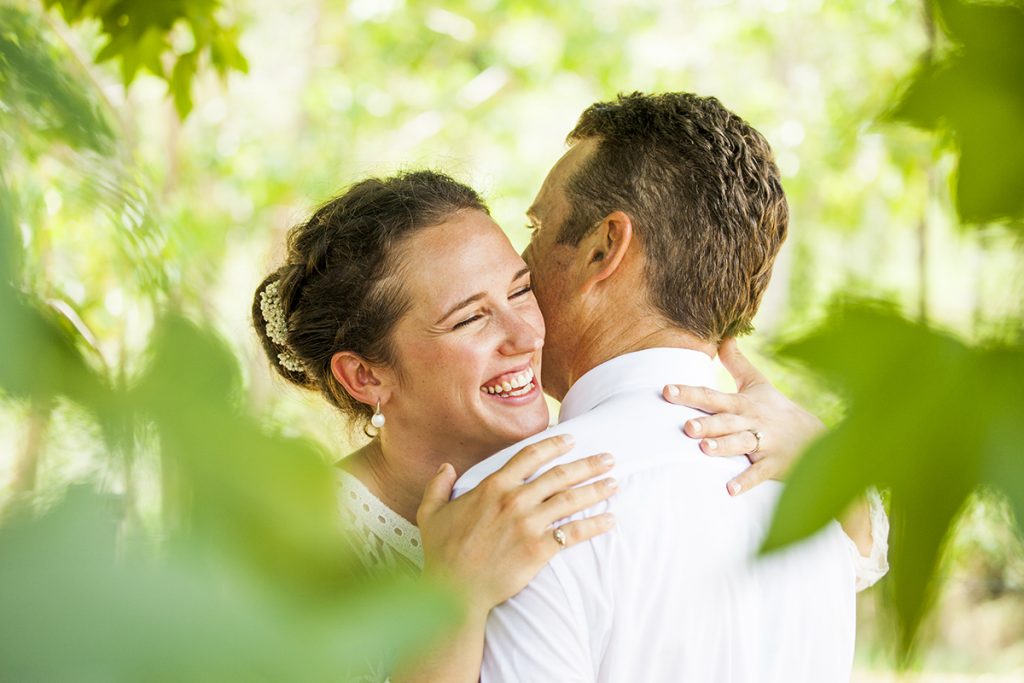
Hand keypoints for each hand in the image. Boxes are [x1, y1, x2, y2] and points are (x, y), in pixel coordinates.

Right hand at [416, 434, 616, 611]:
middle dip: (588, 464)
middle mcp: (515, 500)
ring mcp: (529, 524)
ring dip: (596, 489)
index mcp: (493, 487)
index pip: (530, 456)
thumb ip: (439, 486)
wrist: (454, 590)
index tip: (572, 439)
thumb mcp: (431, 513)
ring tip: (615, 483)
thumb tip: (445, 467)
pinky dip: (595, 525)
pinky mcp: (539, 550)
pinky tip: (611, 520)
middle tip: (608, 458)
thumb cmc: (442, 553)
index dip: (554, 444)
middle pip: (560, 475)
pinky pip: (574, 534)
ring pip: (571, 500)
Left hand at [662, 338, 824, 495]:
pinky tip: (730, 490)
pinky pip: (758, 474)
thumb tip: (723, 336)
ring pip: (741, 445)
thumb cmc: (777, 409)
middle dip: (707, 423)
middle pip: (726, 421)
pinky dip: (745, 481)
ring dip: (723, 447)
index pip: (712, 396)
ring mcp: (763, 444)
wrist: (815, 438)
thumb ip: (736, 362)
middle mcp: (751, 422)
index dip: (689, 392)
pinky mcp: (774, 465)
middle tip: (686, 426)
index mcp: (742, 404)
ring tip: (704, 449)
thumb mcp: (758, 384)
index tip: (666, 390)